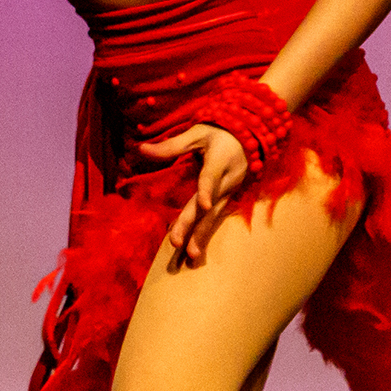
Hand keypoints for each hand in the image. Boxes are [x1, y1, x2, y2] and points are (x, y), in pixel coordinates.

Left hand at [138, 123, 249, 266]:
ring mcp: (229, 193)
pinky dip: (204, 235)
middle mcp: (227, 180)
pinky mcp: (227, 200)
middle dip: (193, 224)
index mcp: (220, 160)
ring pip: (213, 217)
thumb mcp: (196, 133)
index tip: (205, 205)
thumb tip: (141, 149)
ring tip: (192, 256)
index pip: (212, 177)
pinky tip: (195, 254)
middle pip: (209, 205)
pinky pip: (214, 220)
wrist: (250, 138)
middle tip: (176, 243)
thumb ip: (170, 145)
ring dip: (201, 237)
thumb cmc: (219, 133)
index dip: (208, 190)